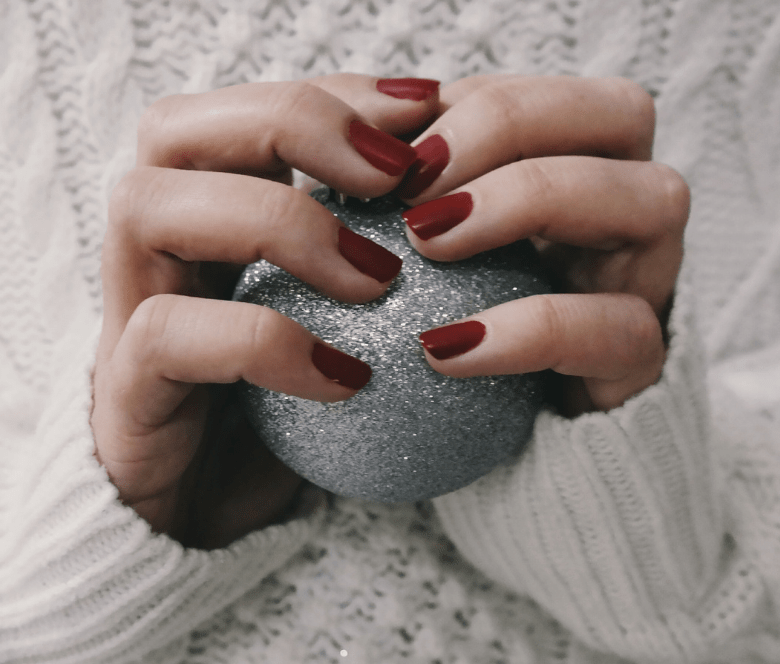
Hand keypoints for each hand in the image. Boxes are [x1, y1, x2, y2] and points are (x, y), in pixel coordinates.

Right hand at [91, 75, 438, 547]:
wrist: (208, 514)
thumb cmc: (289, 409)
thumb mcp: (345, 328)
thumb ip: (382, 268)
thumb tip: (474, 221)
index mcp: (212, 215)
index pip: (249, 111)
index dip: (336, 94)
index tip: (427, 112)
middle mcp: (160, 246)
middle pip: (175, 128)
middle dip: (292, 122)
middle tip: (395, 174)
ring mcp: (132, 310)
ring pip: (150, 205)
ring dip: (278, 220)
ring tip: (375, 278)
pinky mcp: (123, 387)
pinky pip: (171, 334)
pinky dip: (266, 342)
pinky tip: (344, 379)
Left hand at [401, 75, 688, 414]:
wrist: (490, 439)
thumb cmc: (442, 322)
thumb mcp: (414, 245)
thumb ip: (402, 187)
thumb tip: (362, 130)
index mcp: (569, 170)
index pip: (542, 95)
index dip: (470, 102)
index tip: (390, 151)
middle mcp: (623, 207)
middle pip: (622, 113)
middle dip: (510, 125)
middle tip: (415, 180)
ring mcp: (646, 277)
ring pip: (652, 199)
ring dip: (531, 198)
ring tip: (427, 239)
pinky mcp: (641, 359)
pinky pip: (618, 329)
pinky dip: (528, 329)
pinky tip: (443, 348)